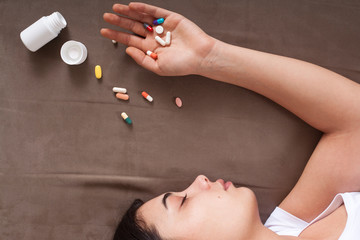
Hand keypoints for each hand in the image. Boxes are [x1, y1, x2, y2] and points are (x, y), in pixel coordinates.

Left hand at [100, 2, 215, 75]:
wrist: (200, 56)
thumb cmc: (181, 65)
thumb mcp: (158, 67)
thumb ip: (142, 59)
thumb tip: (127, 50)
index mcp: (150, 49)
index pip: (129, 40)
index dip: (117, 35)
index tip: (103, 31)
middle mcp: (154, 36)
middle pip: (133, 27)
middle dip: (119, 22)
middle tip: (105, 16)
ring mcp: (162, 26)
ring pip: (141, 17)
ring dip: (128, 12)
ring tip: (115, 8)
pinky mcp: (170, 18)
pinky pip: (154, 11)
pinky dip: (143, 7)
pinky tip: (132, 6)